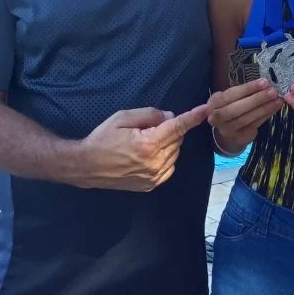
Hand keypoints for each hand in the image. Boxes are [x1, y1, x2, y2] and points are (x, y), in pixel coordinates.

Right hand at [78, 105, 207, 191]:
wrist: (87, 166)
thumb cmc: (103, 138)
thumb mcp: (123, 117)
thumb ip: (150, 115)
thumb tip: (169, 117)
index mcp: (148, 144)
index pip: (177, 127)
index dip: (193, 117)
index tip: (206, 109)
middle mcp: (155, 162)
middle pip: (177, 139)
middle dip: (171, 128)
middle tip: (151, 126)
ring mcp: (154, 176)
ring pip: (175, 153)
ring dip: (169, 143)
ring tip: (147, 140)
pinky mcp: (151, 185)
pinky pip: (170, 167)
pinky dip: (166, 157)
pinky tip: (151, 153)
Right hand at [207, 78, 281, 155]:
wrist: (227, 129)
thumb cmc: (230, 106)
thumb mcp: (230, 98)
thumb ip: (242, 92)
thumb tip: (264, 83)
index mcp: (213, 103)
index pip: (230, 95)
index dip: (247, 89)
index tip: (264, 82)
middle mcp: (216, 118)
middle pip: (237, 109)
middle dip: (256, 99)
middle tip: (273, 91)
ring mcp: (227, 130)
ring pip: (246, 119)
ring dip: (264, 108)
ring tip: (278, 99)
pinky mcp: (239, 138)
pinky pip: (254, 125)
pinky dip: (266, 115)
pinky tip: (274, 107)